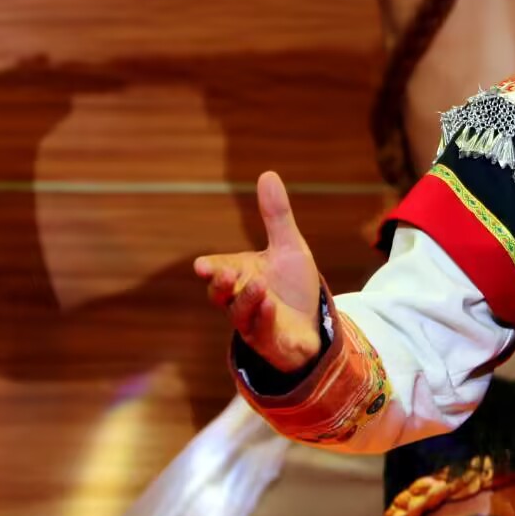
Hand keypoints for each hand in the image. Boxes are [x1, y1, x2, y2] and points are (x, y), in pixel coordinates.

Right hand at [194, 171, 324, 370]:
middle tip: (225, 272)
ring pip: (240, 314)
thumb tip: (267, 173)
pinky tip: (272, 308)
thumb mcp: (289, 247)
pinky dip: (265, 319)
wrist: (311, 325)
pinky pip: (263, 333)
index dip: (210, 267)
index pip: (217, 270)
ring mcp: (253, 323)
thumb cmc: (292, 287)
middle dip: (221, 284)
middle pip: (221, 294)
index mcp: (240, 276)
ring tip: (259, 284)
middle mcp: (240, 300)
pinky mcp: (270, 341)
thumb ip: (276, 215)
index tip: (203, 264)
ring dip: (247, 299)